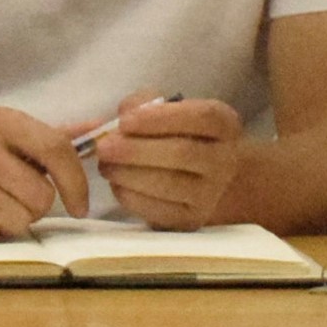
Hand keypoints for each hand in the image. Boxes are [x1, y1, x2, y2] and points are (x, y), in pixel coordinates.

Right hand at [0, 106, 89, 241]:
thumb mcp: (3, 140)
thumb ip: (51, 138)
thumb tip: (99, 127)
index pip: (57, 148)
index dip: (76, 183)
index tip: (79, 206)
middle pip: (40, 197)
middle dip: (32, 209)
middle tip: (8, 201)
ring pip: (17, 220)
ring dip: (6, 223)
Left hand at [92, 94, 243, 230]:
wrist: (207, 178)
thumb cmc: (180, 134)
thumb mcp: (169, 109)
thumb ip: (143, 105)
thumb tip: (116, 117)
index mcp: (223, 124)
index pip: (201, 117)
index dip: (160, 118)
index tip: (124, 121)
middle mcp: (224, 160)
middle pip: (182, 153)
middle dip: (135, 150)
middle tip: (103, 147)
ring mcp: (211, 194)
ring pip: (168, 185)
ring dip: (128, 174)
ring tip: (105, 164)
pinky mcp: (192, 221)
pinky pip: (158, 210)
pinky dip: (131, 196)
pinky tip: (117, 184)